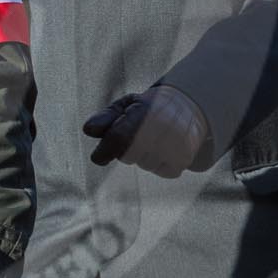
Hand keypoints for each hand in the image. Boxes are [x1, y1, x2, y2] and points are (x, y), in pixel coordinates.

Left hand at [84, 85, 212, 176]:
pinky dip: (161, 164)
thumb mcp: (126, 106)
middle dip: (126, 150)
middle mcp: (162, 127)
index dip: (104, 151)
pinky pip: (163, 172)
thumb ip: (105, 118)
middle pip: (128, 156)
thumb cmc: (149, 108)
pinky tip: (165, 149)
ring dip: (144, 157)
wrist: (189, 105)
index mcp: (143, 111)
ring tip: (154, 140)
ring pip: (146, 165)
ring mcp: (175, 143)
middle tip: (136, 137)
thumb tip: (88, 130)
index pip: (118, 138)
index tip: (98, 157)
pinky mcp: (185, 158)